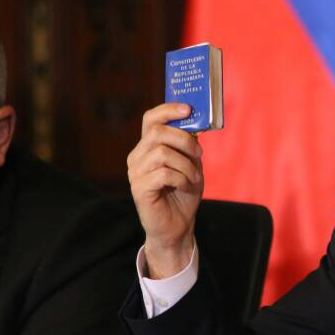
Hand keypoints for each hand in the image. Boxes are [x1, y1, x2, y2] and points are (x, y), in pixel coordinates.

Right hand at [127, 103, 203, 277]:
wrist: (177, 226)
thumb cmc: (183, 193)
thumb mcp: (191, 163)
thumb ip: (190, 144)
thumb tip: (196, 122)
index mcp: (148, 147)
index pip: (150, 119)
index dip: (168, 110)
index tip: (188, 109)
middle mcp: (137, 157)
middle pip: (158, 132)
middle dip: (185, 141)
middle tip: (199, 155)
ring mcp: (135, 173)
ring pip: (162, 153)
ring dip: (186, 164)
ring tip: (194, 177)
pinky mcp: (139, 189)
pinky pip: (164, 174)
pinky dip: (182, 178)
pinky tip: (186, 186)